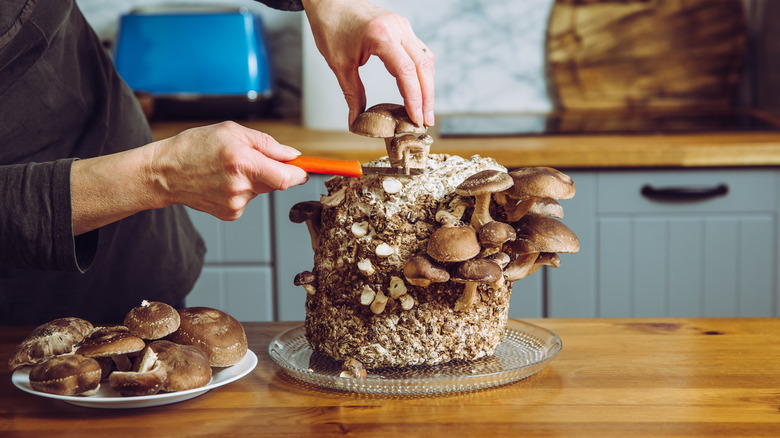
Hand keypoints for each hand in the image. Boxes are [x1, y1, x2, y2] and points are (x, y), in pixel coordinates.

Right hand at [71, 122, 307, 233]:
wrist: (164, 173)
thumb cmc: (195, 147)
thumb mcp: (232, 131)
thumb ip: (267, 144)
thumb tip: (293, 156)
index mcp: (242, 162)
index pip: (286, 178)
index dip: (301, 174)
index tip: (309, 170)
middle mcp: (240, 186)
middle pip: (276, 182)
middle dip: (272, 170)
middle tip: (251, 159)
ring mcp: (235, 204)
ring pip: (261, 190)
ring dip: (254, 179)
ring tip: (228, 169)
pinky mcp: (230, 214)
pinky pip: (249, 199)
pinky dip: (243, 189)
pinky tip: (222, 182)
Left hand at [302, 0, 434, 127]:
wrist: (330, 1)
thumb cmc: (331, 27)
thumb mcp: (339, 64)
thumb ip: (352, 93)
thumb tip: (357, 121)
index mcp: (381, 36)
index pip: (407, 72)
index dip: (414, 99)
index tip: (416, 119)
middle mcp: (398, 29)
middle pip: (423, 67)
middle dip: (427, 97)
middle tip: (426, 122)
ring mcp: (403, 26)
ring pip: (425, 59)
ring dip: (427, 85)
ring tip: (424, 110)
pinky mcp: (402, 27)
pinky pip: (419, 51)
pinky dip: (421, 72)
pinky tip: (419, 89)